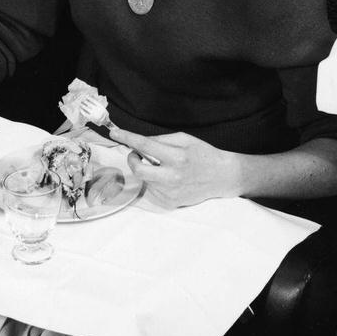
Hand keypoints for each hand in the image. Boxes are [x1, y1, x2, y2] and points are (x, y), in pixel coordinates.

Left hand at [110, 128, 242, 208]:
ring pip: (145, 179)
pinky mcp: (170, 202)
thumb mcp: (185, 139)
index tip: (114, 132)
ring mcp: (171, 192)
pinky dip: (155, 182)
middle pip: (138, 170)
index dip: (127, 138)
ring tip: (165, 167)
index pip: (145, 145)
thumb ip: (161, 140)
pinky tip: (170, 179)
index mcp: (177, 157)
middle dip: (133, 160)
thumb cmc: (203, 154)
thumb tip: (140, 143)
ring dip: (148, 170)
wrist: (222, 177)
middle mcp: (172, 176)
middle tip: (137, 155)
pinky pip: (153, 190)